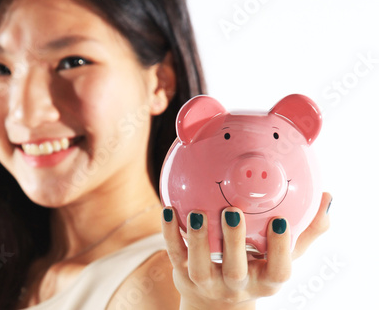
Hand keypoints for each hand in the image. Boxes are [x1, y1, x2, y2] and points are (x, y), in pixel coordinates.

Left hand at [161, 192, 331, 309]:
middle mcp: (237, 285)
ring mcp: (207, 282)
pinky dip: (169, 233)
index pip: (279, 271)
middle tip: (233, 212)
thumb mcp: (283, 256)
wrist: (217, 300)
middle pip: (237, 270)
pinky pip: (174, 254)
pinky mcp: (183, 274)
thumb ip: (307, 230)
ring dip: (197, 239)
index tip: (281, 219)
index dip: (281, 249)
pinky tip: (168, 210)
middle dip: (234, 242)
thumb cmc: (257, 268)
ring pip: (199, 266)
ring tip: (198, 212)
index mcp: (266, 280)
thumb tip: (328, 197)